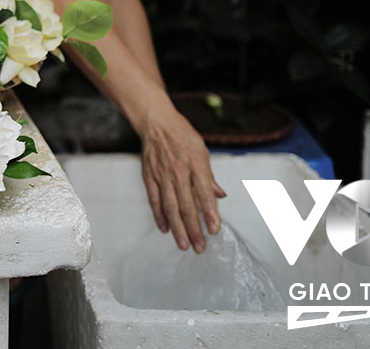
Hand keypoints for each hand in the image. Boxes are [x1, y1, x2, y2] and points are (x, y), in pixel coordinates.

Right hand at [138, 104, 225, 252]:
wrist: (156, 122)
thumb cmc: (182, 134)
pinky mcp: (149, 176)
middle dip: (194, 228)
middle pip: (186, 205)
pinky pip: (155, 200)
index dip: (210, 213)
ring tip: (184, 244)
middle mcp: (178, 171)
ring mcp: (162, 175)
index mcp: (195, 163)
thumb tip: (220, 196)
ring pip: (170, 207)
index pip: (204, 193)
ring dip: (178, 228)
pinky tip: (165, 229)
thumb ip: (209, 176)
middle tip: (200, 247)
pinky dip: (159, 216)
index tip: (214, 230)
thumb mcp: (202, 150)